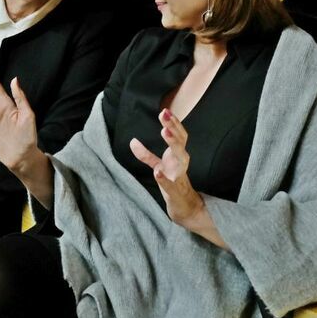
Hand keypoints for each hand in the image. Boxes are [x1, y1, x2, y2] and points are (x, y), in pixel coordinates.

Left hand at [129, 109, 206, 227]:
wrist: (184, 207)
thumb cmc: (173, 182)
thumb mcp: (158, 166)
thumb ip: (146, 155)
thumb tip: (132, 141)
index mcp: (178, 156)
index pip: (179, 135)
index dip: (173, 123)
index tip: (165, 111)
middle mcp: (181, 163)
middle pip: (181, 142)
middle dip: (174, 128)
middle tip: (165, 115)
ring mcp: (180, 177)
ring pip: (181, 158)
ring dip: (174, 144)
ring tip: (165, 132)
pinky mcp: (175, 192)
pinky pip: (171, 184)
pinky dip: (164, 179)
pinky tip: (157, 172)